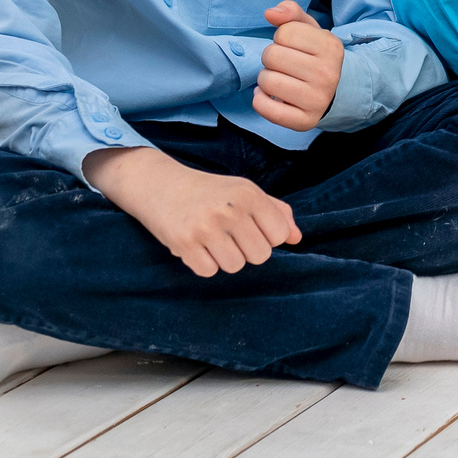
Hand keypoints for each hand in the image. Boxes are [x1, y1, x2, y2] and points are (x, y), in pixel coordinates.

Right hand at [82, 146, 300, 275]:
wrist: (161, 185)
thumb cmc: (209, 191)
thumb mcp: (245, 191)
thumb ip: (276, 212)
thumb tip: (296, 239)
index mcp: (249, 193)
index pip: (279, 235)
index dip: (267, 237)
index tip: (252, 229)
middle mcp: (230, 209)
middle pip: (260, 256)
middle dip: (247, 251)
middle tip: (230, 236)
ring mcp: (206, 227)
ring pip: (235, 266)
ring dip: (225, 259)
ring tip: (213, 240)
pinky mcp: (185, 243)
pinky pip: (209, 272)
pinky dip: (204, 263)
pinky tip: (197, 246)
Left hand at [255, 0, 345, 130]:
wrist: (333, 92)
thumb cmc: (313, 56)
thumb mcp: (309, 30)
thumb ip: (290, 13)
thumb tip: (270, 13)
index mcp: (331, 47)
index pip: (284, 32)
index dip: (282, 38)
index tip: (294, 47)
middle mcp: (328, 74)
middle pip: (271, 55)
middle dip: (271, 58)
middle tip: (285, 65)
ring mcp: (318, 100)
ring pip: (266, 81)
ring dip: (266, 79)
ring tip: (281, 80)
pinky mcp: (304, 121)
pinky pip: (264, 107)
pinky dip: (260, 100)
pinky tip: (271, 96)